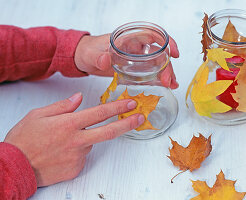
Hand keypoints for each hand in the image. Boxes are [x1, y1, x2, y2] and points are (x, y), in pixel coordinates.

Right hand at [4, 93, 143, 186]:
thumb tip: (78, 98)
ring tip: (63, 140)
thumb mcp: (39, 115)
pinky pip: (82, 155)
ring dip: (85, 138)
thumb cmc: (24, 139)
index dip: (117, 107)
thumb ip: (62, 106)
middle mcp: (77, 140)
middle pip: (108, 131)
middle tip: (139, 117)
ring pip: (91, 143)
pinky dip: (77, 150)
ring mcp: (78, 156)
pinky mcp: (76, 168)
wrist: (15, 166)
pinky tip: (62, 152)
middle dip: (127, 123)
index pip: (99, 113)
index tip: (130, 103)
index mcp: (68, 124)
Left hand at [74, 33, 178, 88]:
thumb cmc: (88, 50)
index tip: (174, 52)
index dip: (166, 41)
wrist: (84, 59)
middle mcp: (135, 47)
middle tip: (167, 80)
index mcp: (128, 38)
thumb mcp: (91, 54)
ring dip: (166, 73)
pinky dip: (157, 78)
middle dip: (166, 65)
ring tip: (171, 84)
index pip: (152, 35)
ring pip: (157, 63)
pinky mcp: (133, 68)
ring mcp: (135, 58)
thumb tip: (105, 60)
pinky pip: (149, 71)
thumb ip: (97, 56)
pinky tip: (163, 85)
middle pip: (158, 53)